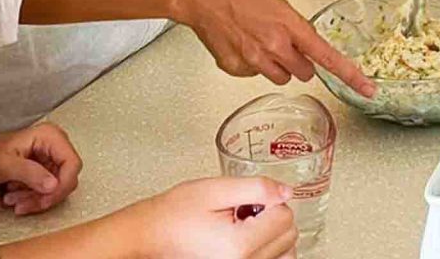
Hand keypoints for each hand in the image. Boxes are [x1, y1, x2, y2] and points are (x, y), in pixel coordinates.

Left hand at [0, 123, 81, 215]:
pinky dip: (32, 199)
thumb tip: (54, 184)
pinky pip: (46, 192)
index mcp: (49, 136)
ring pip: (56, 189)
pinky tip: (14, 198)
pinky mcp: (41, 172)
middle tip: (24, 203)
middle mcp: (52, 146)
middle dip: (45, 195)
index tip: (46, 197)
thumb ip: (30, 173)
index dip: (62, 184)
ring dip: (35, 199)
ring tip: (13, 199)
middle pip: (65, 179)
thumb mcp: (5, 165)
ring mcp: (48, 159)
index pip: (72, 164)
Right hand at [110, 177, 298, 258]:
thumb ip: (256, 188)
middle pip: (288, 237)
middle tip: (244, 210)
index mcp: (239, 245)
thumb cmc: (174, 214)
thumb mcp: (215, 189)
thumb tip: (286, 192)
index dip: (270, 201)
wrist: (150, 235)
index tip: (249, 199)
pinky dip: (269, 252)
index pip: (284, 218)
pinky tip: (248, 239)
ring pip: (286, 255)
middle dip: (273, 218)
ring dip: (273, 236)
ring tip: (245, 226)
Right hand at [173, 0, 376, 98]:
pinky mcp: (236, 69)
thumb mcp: (278, 3)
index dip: (350, 75)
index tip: (367, 88)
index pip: (327, 57)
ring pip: (281, 78)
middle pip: (304, 73)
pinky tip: (242, 45)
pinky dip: (253, 66)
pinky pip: (255, 76)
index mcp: (290, 26)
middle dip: (299, 62)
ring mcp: (254, 60)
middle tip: (284, 45)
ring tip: (259, 43)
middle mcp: (274, 46)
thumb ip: (295, 29)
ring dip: (277, 66)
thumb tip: (306, 48)